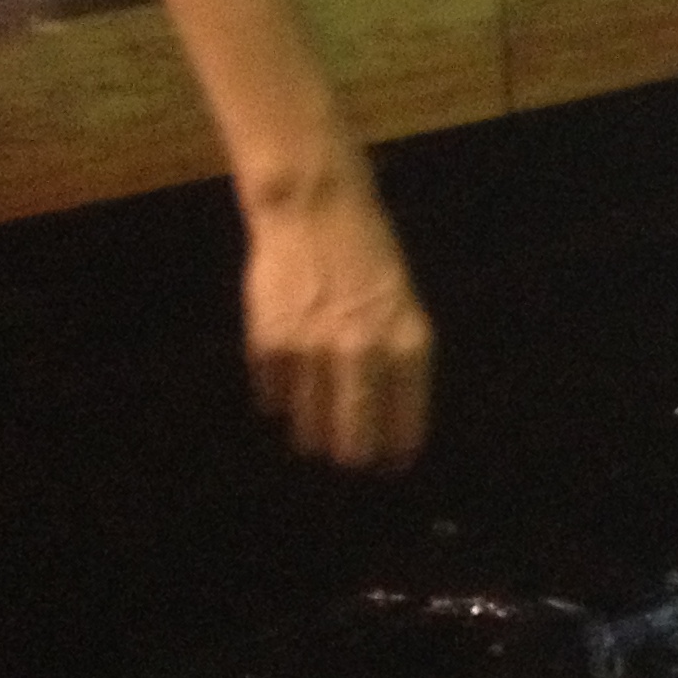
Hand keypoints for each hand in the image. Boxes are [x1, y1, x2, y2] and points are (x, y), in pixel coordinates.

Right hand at [244, 179, 432, 471]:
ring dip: (313, 433)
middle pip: (354, 438)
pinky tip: (284, 391)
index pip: (404, 421)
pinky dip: (278, 397)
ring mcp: (314, 353)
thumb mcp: (400, 304)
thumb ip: (397, 358)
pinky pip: (272, 396)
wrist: (316, 211)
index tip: (391, 466)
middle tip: (348, 457)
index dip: (396, 450)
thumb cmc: (368, 256)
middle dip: (351, 454)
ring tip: (315, 432)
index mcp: (407, 344)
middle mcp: (364, 354)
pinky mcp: (270, 346)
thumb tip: (388, 417)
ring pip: (310, 426)